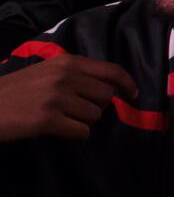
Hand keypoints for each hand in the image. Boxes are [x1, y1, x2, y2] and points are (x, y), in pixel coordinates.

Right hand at [0, 53, 136, 141]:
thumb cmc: (16, 91)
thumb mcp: (45, 71)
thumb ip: (74, 74)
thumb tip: (110, 88)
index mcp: (66, 62)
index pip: (111, 71)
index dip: (127, 84)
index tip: (134, 94)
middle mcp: (65, 77)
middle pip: (106, 96)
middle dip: (97, 106)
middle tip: (76, 110)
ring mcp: (57, 98)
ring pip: (95, 115)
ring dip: (82, 121)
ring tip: (60, 118)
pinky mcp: (48, 120)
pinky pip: (82, 132)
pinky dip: (74, 134)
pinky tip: (55, 129)